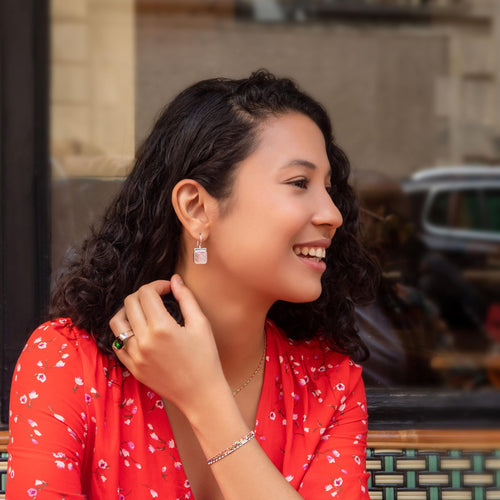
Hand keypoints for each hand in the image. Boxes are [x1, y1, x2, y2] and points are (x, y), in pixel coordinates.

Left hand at [109, 275, 226, 414]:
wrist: (201, 394)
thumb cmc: (205, 358)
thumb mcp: (201, 324)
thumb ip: (186, 298)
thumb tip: (175, 280)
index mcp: (162, 327)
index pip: (146, 293)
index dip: (157, 285)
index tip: (168, 289)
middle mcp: (143, 341)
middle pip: (130, 303)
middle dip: (143, 294)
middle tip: (158, 298)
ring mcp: (134, 355)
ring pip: (117, 322)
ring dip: (128, 310)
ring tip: (144, 312)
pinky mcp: (132, 367)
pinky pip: (117, 343)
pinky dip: (125, 332)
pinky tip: (140, 331)